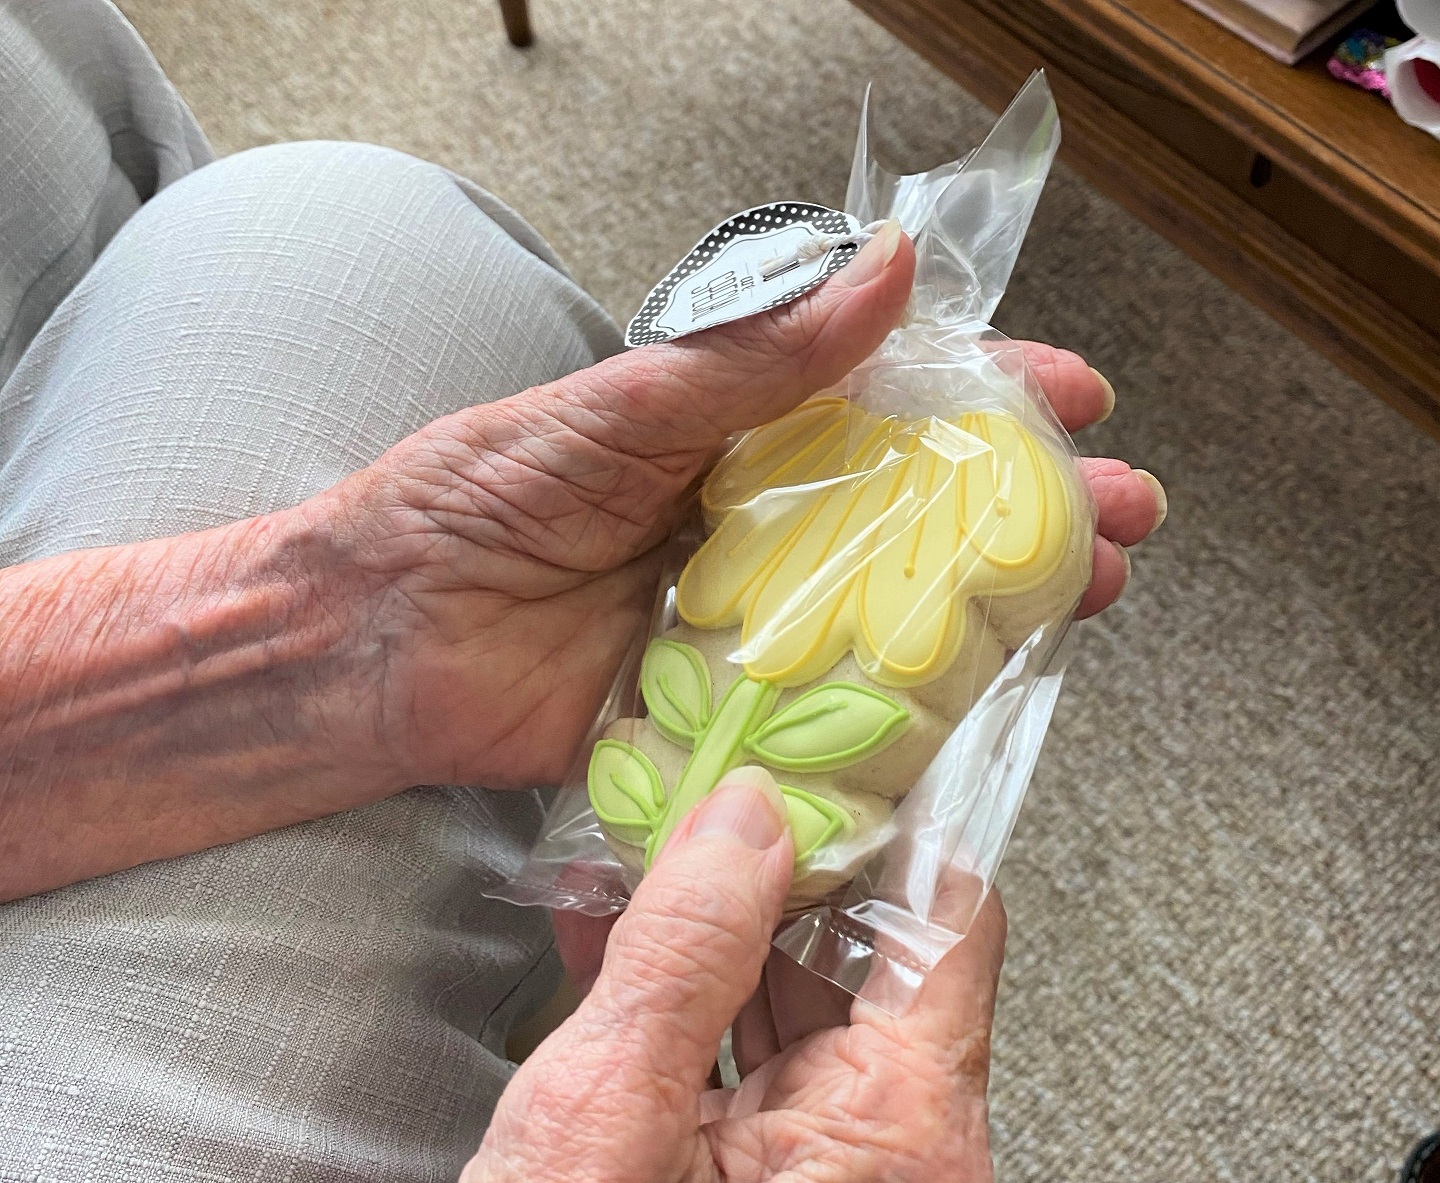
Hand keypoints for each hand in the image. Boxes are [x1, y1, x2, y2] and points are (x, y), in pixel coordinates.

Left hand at [327, 223, 1162, 791]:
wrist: (380, 641)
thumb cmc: (473, 504)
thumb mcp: (619, 410)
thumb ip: (753, 357)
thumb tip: (884, 267)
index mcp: (732, 436)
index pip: (885, 403)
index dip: (985, 398)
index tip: (1073, 397)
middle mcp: (754, 527)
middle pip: (915, 513)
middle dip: (1026, 510)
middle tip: (1120, 514)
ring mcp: (746, 623)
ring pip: (894, 610)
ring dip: (996, 604)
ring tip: (1090, 597)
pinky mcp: (722, 712)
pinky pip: (830, 714)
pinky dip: (907, 712)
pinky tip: (985, 703)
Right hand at [464, 765, 1005, 1182]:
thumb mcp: (606, 1121)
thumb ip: (682, 955)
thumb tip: (743, 820)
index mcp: (902, 1130)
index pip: (946, 915)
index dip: (889, 821)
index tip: (826, 754)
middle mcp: (902, 1149)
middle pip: (865, 947)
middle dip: (773, 868)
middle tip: (705, 793)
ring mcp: (843, 1167)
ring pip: (800, 995)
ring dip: (718, 928)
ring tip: (642, 858)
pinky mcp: (784, 1180)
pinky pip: (755, 1055)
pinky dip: (692, 998)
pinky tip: (621, 944)